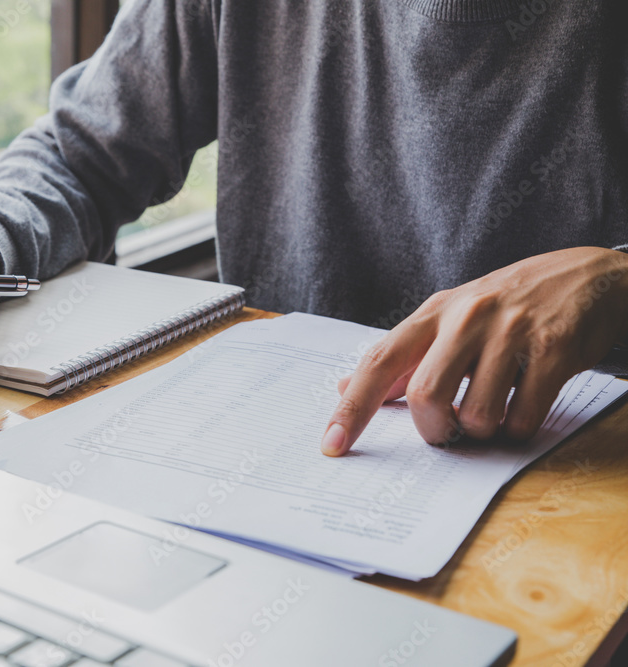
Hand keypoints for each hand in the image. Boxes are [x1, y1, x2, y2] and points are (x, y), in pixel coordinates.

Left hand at [321, 247, 627, 455]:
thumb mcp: (448, 320)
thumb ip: (401, 358)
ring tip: (493, 412)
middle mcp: (466, 317)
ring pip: (476, 415)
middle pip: (425, 396)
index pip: (378, 362)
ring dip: (482, 432)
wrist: (588, 277)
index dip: (351, 408)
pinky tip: (523, 407)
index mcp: (433, 314)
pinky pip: (523, 417)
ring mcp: (511, 331)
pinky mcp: (554, 349)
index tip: (332, 446)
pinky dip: (518, 429)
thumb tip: (345, 387)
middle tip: (448, 431)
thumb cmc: (505, 309)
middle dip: (434, 430)